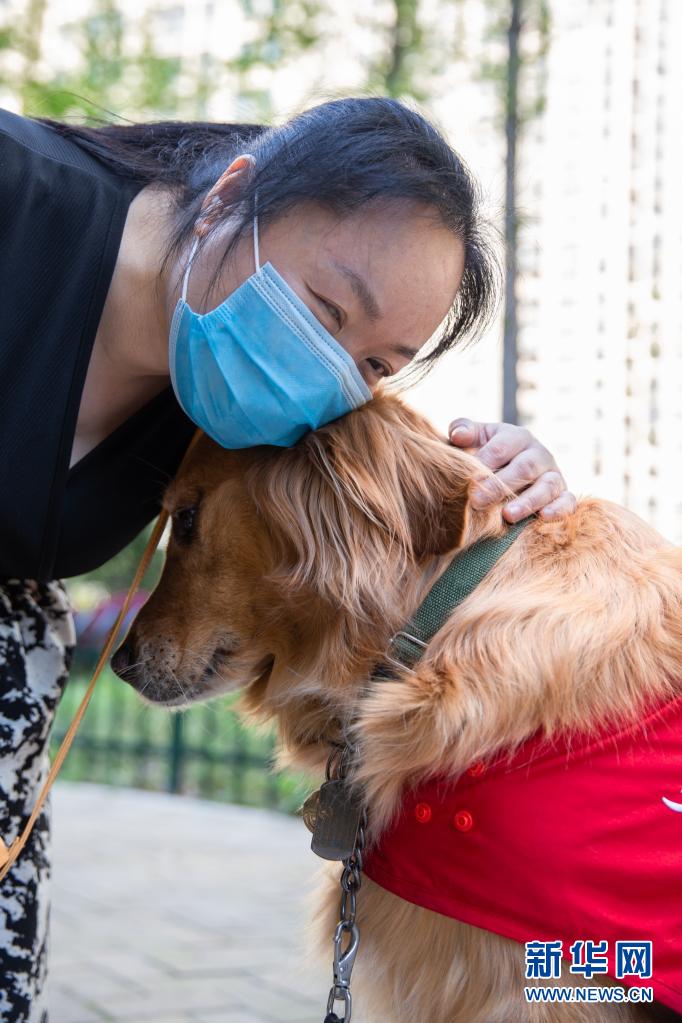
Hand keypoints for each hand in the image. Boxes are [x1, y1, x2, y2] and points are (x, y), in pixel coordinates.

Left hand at [448, 418, 576, 522]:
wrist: (510, 472)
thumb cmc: (488, 455)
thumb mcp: (477, 439)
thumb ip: (464, 430)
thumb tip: (458, 435)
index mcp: (518, 437)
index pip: (502, 447)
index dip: (485, 462)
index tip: (468, 479)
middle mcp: (539, 454)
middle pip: (524, 468)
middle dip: (500, 486)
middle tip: (476, 501)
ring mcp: (553, 475)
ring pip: (547, 486)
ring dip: (528, 502)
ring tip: (507, 515)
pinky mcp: (563, 495)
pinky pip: (567, 502)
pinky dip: (559, 510)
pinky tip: (543, 518)